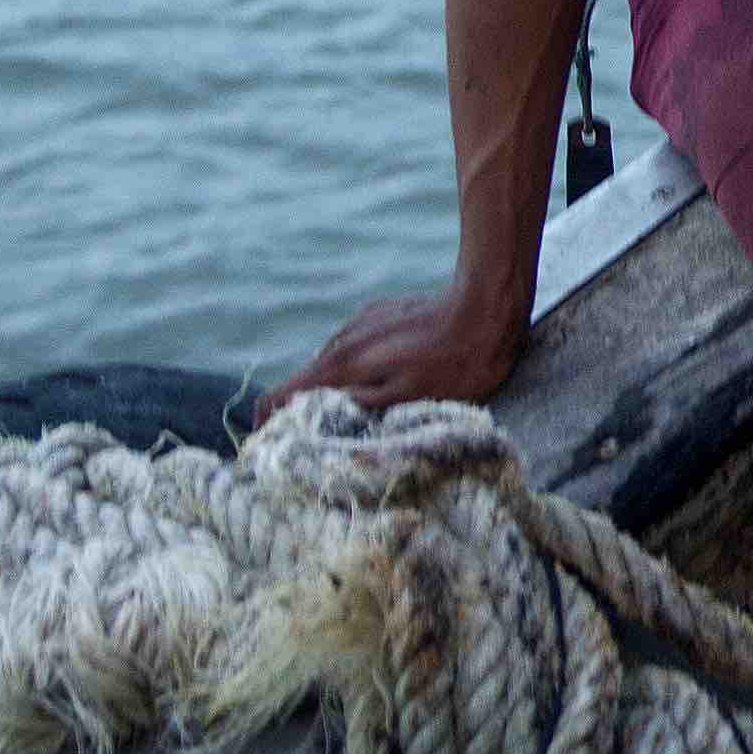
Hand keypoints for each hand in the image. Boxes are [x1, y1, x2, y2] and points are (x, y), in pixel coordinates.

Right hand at [268, 284, 523, 419]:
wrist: (484, 307)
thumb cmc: (456, 363)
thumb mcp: (410, 398)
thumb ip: (362, 406)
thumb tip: (321, 418)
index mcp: (343, 366)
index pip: (281, 393)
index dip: (268, 422)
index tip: (271, 446)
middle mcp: (342, 341)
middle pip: (304, 381)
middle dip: (302, 411)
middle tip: (318, 442)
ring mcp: (360, 324)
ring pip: (331, 364)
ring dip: (332, 389)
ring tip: (352, 415)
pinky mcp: (379, 314)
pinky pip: (355, 348)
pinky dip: (356, 368)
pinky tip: (381, 380)